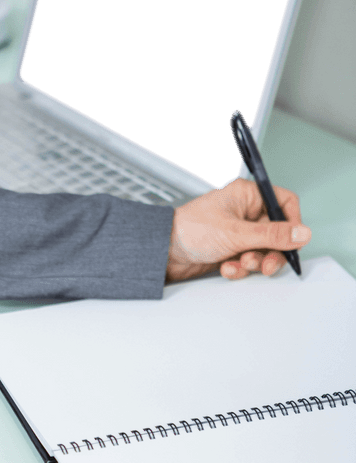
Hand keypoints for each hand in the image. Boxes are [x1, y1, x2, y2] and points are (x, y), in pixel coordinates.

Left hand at [166, 178, 310, 282]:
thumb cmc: (188, 230)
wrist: (161, 253)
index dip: (291, 223)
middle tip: (265, 264)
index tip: (291, 241)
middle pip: (276, 232)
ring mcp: (236, 232)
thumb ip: (272, 235)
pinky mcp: (228, 249)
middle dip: (271, 251)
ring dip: (254, 261)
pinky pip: (247, 260)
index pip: (284, 203)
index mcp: (246, 195)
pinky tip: (227, 267)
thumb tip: (301, 233)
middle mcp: (243, 212)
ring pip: (262, 250)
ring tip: (240, 263)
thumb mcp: (236, 234)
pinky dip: (240, 267)